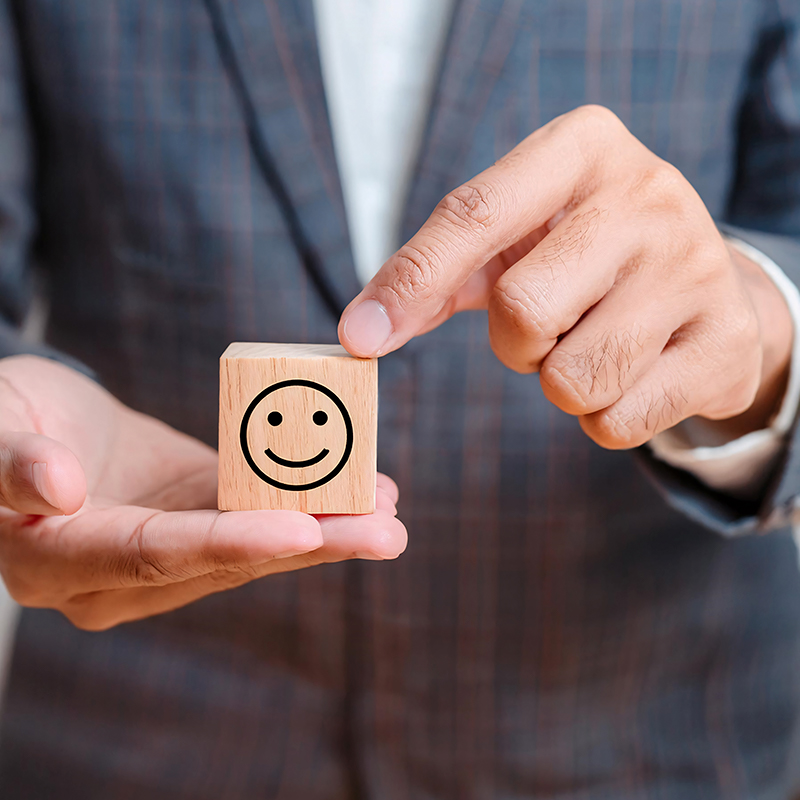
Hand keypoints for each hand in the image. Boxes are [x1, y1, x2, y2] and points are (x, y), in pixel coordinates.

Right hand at [0, 356, 405, 629]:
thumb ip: (11, 461)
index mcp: (63, 559)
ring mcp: (166, 551)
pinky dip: (310, 506)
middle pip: (224, 561)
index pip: (157, 555)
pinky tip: (366, 491)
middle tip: (386, 532)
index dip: (231, 544)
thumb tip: (55, 491)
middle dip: (310, 546)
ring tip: (390, 509)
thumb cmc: (5, 420)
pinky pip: (257, 518)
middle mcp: (121, 574)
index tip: (304, 530)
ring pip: (252, 547)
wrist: (38, 421)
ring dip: (326, 530)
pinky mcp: (197, 521)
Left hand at [339, 105, 792, 447]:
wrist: (704, 283)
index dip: (411, 282)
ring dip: (559, 384)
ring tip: (591, 344)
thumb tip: (360, 333)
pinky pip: (616, 423)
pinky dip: (602, 418)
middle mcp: (648, 197)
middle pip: (522, 310)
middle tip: (546, 326)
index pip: (474, 215)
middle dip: (513, 345)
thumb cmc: (583, 256)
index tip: (359, 338)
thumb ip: (437, 273)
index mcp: (582, 149)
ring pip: (571, 380)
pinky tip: (632, 374)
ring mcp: (696, 269)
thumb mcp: (516, 237)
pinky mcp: (725, 342)